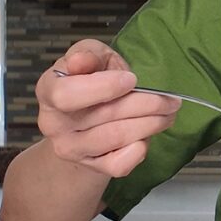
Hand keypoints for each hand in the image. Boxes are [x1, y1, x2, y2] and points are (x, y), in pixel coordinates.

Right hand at [35, 39, 179, 177]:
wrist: (87, 113)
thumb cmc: (92, 78)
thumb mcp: (92, 55)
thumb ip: (88, 54)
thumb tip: (80, 61)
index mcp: (49, 90)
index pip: (67, 95)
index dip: (103, 88)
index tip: (132, 80)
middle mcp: (53, 123)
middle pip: (105, 115)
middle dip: (146, 104)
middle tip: (170, 99)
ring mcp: (71, 148)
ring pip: (117, 138)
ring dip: (151, 124)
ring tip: (168, 112)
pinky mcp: (90, 166)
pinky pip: (119, 165)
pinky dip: (139, 150)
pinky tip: (147, 136)